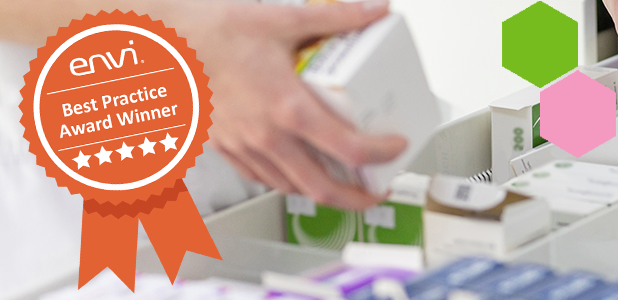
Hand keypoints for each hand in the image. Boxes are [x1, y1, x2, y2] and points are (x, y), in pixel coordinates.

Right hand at [190, 0, 405, 209]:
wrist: (163, 43)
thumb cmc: (214, 32)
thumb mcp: (284, 18)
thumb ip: (336, 18)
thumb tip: (373, 10)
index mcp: (287, 107)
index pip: (348, 148)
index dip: (380, 154)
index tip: (394, 147)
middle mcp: (267, 135)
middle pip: (322, 187)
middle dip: (357, 197)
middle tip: (377, 190)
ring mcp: (244, 147)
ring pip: (292, 187)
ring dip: (323, 191)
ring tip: (344, 182)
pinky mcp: (226, 148)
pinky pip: (263, 179)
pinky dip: (288, 182)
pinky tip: (299, 170)